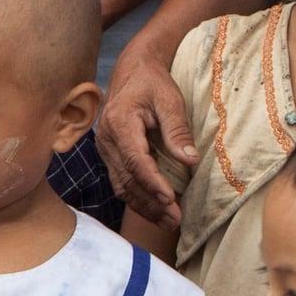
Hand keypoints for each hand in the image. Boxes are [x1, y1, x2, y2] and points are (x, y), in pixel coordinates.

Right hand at [97, 43, 193, 226]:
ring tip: (169, 222)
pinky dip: (138, 199)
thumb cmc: (153, 83)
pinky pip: (121, 183)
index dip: (152, 182)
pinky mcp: (109, 156)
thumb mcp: (170, 100)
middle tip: (176, 220)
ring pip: (122, 187)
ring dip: (145, 207)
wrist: (132, 73)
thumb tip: (191, 161)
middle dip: (152, 203)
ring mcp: (104, 150)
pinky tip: (155, 211)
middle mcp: (106, 140)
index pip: (135, 160)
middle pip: (127, 180)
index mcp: (120, 122)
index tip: (170, 199)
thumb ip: (178, 130)